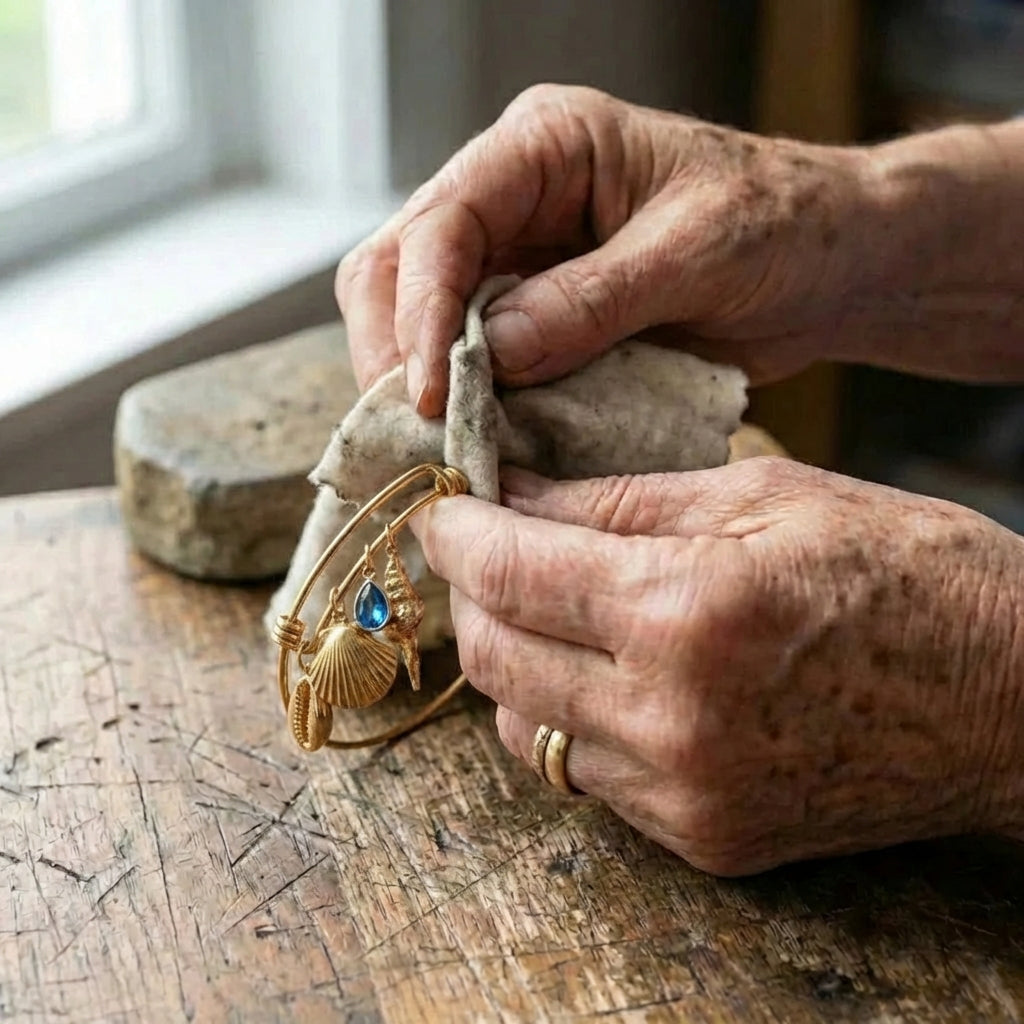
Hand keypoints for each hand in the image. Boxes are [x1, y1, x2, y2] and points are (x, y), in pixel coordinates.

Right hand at [336, 84, 879, 413]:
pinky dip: (467, 403)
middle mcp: (513, 197)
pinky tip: (477, 441)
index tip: (427, 392)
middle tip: (416, 430)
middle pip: (401, 267)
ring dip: (421, 383)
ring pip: (421, 318)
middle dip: (396, 351)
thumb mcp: (697, 252)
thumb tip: (491, 353)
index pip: (443, 221)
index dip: (420, 310)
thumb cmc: (782, 224)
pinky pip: (473, 359)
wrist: (827, 264)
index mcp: (545, 147)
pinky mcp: (535, 316)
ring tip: (440, 445)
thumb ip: (592, 300)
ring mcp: (519, 259)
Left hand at [414, 458, 1023, 874]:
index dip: (457, 534)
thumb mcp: (764, 496)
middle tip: (483, 549)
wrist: (1014, 700)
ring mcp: (685, 795)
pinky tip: (602, 671)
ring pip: (524, 729)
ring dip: (512, 661)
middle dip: (470, 595)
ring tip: (544, 608)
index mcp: (689, 611)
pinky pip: (586, 776)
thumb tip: (516, 495)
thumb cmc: (908, 571)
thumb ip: (620, 501)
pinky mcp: (704, 838)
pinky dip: (568, 717)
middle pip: (494, 659)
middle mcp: (672, 719)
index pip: (511, 572)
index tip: (440, 509)